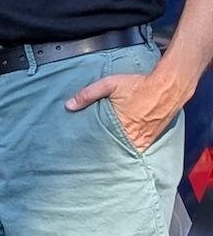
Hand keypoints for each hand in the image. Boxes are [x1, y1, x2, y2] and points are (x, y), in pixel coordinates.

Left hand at [65, 72, 180, 151]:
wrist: (166, 88)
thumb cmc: (137, 85)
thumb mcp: (108, 84)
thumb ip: (87, 94)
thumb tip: (69, 105)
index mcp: (121, 125)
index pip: (101, 141)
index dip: (91, 143)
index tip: (82, 145)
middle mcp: (133, 136)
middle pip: (113, 148)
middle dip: (102, 149)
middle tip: (90, 151)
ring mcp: (144, 140)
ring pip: (125, 150)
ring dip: (116, 150)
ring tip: (104, 151)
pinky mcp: (151, 139)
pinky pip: (138, 149)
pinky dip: (129, 149)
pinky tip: (121, 146)